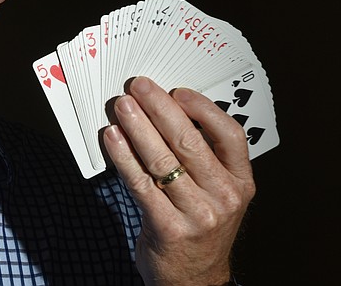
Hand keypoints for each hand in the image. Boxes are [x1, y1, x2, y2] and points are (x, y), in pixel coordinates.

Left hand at [102, 76, 254, 285]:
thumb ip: (203, 159)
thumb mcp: (218, 194)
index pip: (230, 135)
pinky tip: (112, 137)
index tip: (178, 91)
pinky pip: (140, 182)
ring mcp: (198, 214)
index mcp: (241, 183)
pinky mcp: (168, 226)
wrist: (194, 280)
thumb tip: (166, 111)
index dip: (203, 108)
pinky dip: (122, 156)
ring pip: (161, 158)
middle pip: (189, 141)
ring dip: (137, 126)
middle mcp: (224, 197)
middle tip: (138, 87)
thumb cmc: (201, 227)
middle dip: (159, 108)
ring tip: (122, 106)